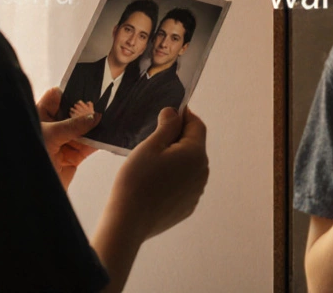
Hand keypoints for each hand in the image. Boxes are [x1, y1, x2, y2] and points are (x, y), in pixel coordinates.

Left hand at [36, 87, 100, 188]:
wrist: (28, 191)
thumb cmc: (30, 155)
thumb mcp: (51, 135)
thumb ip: (74, 125)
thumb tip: (95, 115)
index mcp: (38, 116)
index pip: (55, 97)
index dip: (70, 91)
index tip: (89, 87)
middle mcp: (51, 128)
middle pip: (72, 113)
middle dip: (87, 109)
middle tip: (106, 100)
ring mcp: (62, 143)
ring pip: (82, 130)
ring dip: (95, 126)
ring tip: (112, 115)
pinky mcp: (71, 158)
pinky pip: (87, 147)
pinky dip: (98, 142)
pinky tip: (109, 134)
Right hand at [110, 107, 208, 239]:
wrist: (129, 220)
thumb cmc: (137, 178)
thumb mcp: (150, 145)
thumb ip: (167, 126)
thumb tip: (175, 112)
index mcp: (196, 154)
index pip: (197, 125)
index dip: (184, 115)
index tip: (168, 112)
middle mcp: (203, 173)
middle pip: (194, 146)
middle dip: (178, 138)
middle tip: (153, 138)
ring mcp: (196, 192)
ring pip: (190, 165)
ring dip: (176, 158)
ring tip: (152, 161)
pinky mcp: (188, 206)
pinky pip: (184, 184)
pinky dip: (174, 177)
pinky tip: (155, 181)